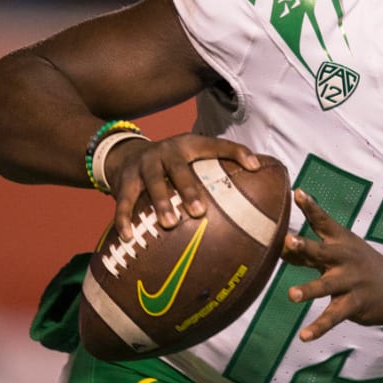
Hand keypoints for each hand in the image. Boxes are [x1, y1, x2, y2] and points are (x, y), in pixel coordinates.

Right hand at [104, 132, 260, 238]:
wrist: (127, 154)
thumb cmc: (174, 162)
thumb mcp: (194, 155)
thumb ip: (223, 164)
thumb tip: (259, 176)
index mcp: (188, 145)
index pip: (214, 145)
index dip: (235, 152)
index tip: (253, 167)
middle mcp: (165, 152)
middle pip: (177, 167)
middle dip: (188, 188)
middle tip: (199, 211)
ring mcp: (143, 165)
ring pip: (151, 182)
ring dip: (160, 202)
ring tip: (169, 224)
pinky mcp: (124, 181)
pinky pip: (123, 201)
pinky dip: (124, 218)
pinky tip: (129, 236)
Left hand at [282, 189, 382, 341]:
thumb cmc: (359, 267)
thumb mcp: (338, 253)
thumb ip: (308, 252)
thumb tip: (279, 247)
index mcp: (341, 241)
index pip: (323, 221)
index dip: (311, 207)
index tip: (297, 193)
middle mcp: (345, 258)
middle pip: (323, 251)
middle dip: (305, 246)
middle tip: (288, 241)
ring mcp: (351, 281)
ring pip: (327, 286)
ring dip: (309, 290)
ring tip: (291, 296)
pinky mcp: (355, 304)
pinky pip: (334, 316)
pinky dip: (319, 327)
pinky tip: (304, 336)